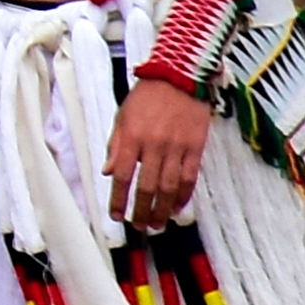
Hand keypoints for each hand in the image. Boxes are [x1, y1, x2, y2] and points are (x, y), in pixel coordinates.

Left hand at [104, 76, 211, 228]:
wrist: (181, 77)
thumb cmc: (148, 96)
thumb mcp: (123, 116)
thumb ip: (116, 145)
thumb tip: (109, 172)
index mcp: (133, 137)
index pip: (123, 176)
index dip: (119, 199)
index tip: (116, 215)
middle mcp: (154, 146)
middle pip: (147, 187)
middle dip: (141, 211)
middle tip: (139, 226)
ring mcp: (177, 148)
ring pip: (169, 188)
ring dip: (162, 210)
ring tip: (156, 223)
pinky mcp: (196, 148)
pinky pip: (189, 178)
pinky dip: (183, 196)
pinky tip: (176, 207)